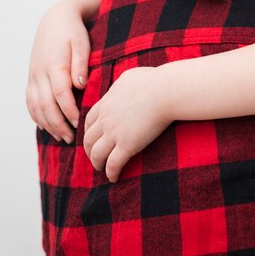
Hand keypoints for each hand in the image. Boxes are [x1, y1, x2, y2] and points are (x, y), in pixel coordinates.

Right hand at [26, 1, 88, 142]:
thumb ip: (81, 64)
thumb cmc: (73, 32)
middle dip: (58, 124)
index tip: (81, 123)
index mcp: (54, 65)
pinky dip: (38, 117)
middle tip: (73, 138)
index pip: (60, 94)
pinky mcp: (31, 78)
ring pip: (35, 107)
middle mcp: (40, 73)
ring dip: (48, 124)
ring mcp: (33, 77)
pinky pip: (30, 102)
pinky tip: (49, 127)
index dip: (70, 111)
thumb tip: (80, 85)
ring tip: (64, 137)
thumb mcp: (82, 43)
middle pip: (45, 105)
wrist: (55, 20)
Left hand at [84, 66, 173, 182]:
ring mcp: (115, 133)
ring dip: (97, 163)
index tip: (93, 138)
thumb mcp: (130, 77)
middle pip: (89, 139)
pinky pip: (114, 164)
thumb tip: (124, 85)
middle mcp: (106, 119)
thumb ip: (122, 83)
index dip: (89, 132)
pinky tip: (113, 178)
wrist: (165, 91)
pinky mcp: (127, 145)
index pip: (89, 120)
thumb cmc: (154, 81)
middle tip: (94, 156)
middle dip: (89, 150)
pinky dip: (111, 173)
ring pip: (97, 154)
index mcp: (106, 103)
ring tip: (101, 169)